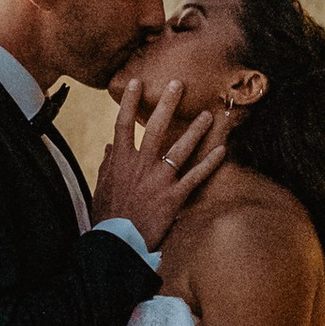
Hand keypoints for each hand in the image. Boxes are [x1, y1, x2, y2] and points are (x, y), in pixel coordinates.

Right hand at [90, 77, 228, 251]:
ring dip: (196, 130)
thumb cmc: (108, 217)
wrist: (116, 243)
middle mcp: (140, 166)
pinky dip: (210, 163)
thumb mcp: (101, 188)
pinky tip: (222, 151)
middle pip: (155, 127)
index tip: (136, 82)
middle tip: (178, 83)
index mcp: (120, 161)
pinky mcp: (174, 197)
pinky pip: (196, 176)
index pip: (122, 124)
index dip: (128, 102)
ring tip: (208, 115)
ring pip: (180, 148)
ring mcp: (158, 180)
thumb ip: (108, 165)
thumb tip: (110, 147)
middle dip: (167, 103)